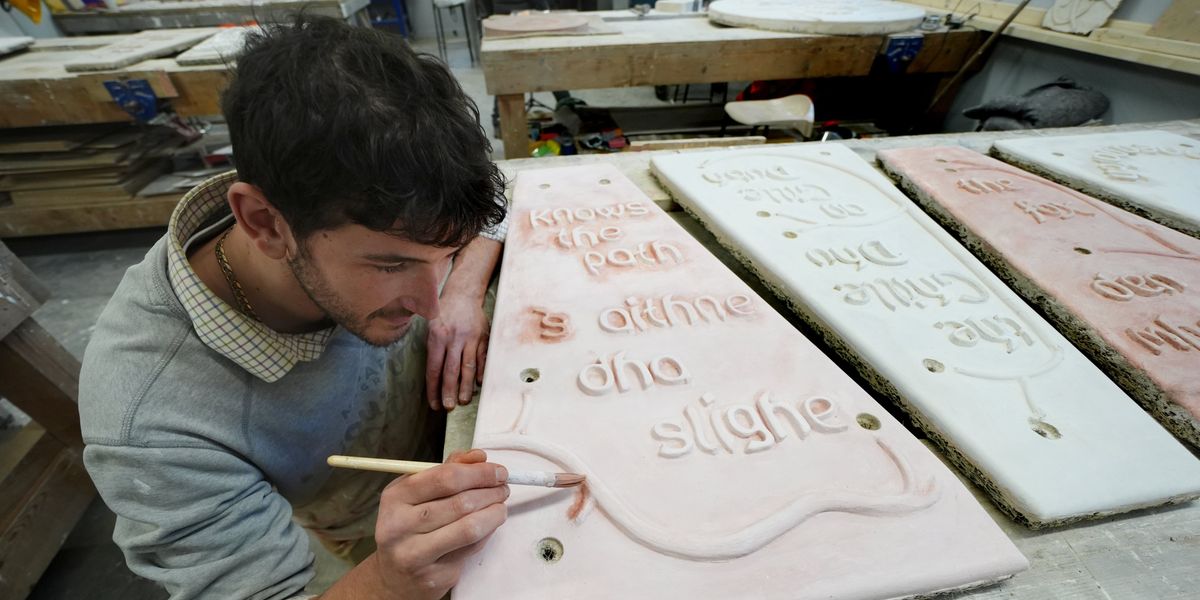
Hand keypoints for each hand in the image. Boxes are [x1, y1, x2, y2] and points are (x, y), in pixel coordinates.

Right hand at [370, 450, 508, 598]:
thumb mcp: (418, 493)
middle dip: (491, 492)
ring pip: (469, 527)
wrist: (394, 575)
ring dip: (494, 513)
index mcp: (395, 497)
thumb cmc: (410, 526)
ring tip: (500, 506)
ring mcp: (414, 554)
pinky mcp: (432, 576)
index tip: (498, 471)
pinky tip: (489, 525)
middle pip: (460, 502)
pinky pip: (470, 548)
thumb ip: (447, 470)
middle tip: (503, 488)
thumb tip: (479, 457)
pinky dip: (487, 533)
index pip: (444, 478)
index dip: (479, 472)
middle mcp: (399, 526)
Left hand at [426, 292, 489, 410]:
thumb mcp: (431, 327)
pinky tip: (478, 384)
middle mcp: (454, 338)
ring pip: (468, 367)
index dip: (433, 388)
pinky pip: (482, 358)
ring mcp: (471, 338)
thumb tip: (433, 378)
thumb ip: (432, 350)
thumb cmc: (444, 314)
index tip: (434, 403)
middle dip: (449, 391)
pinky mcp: (484, 337)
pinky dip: (481, 372)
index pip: (434, 369)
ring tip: (463, 400)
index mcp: (437, 336)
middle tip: (449, 407)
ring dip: (466, 386)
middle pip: (451, 371)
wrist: (463, 294)